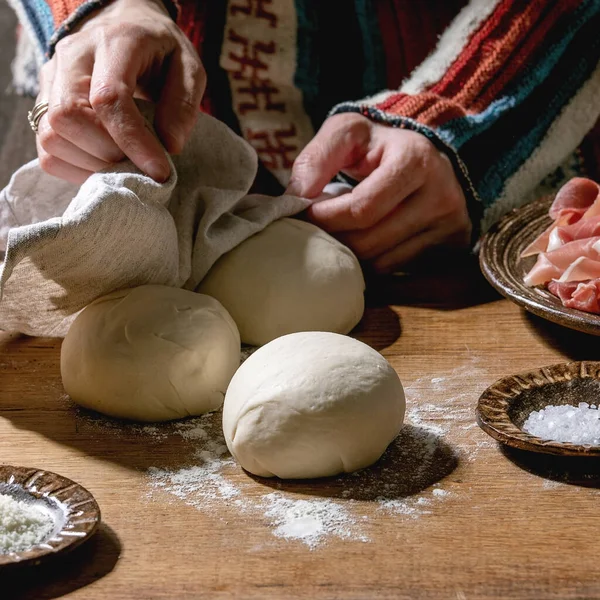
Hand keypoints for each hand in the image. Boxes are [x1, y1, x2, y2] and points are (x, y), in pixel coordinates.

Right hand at [35, 0, 205, 183]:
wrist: (124, 25)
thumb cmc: (161, 52)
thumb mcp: (189, 68)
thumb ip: (184, 105)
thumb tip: (170, 147)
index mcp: (114, 42)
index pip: (108, 97)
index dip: (133, 141)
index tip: (159, 171)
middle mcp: (72, 55)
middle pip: (69, 116)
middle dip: (109, 154)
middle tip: (140, 165)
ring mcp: (51, 77)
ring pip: (51, 136)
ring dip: (91, 164)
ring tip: (124, 165)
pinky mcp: (43, 100)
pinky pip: (46, 149)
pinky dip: (75, 168)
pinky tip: (104, 165)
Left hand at [287, 114, 470, 272]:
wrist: (426, 150)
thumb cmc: (378, 143)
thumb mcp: (346, 132)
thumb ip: (316, 158)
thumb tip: (295, 197)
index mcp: (415, 160)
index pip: (362, 208)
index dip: (327, 217)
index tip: (306, 212)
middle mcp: (441, 194)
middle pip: (371, 241)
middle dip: (334, 238)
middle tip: (316, 228)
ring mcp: (449, 223)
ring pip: (382, 261)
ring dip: (351, 252)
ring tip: (340, 232)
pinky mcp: (451, 243)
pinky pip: (397, 268)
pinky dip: (371, 260)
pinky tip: (363, 241)